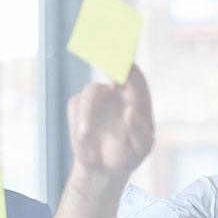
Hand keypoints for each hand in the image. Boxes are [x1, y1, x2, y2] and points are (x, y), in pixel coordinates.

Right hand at [67, 65, 153, 180]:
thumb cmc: (129, 155)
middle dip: (105, 54)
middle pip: (110, 65)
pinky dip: (78, 124)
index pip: (134, 75)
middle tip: (99, 49)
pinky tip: (85, 141)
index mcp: (138, 98)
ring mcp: (97, 96)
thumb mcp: (141, 148)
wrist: (104, 168)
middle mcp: (118, 91)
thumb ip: (139, 131)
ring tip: (85, 134)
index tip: (120, 56)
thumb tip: (130, 111)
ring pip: (91, 92)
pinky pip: (76, 108)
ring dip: (88, 112)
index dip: (127, 63)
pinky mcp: (79, 105)